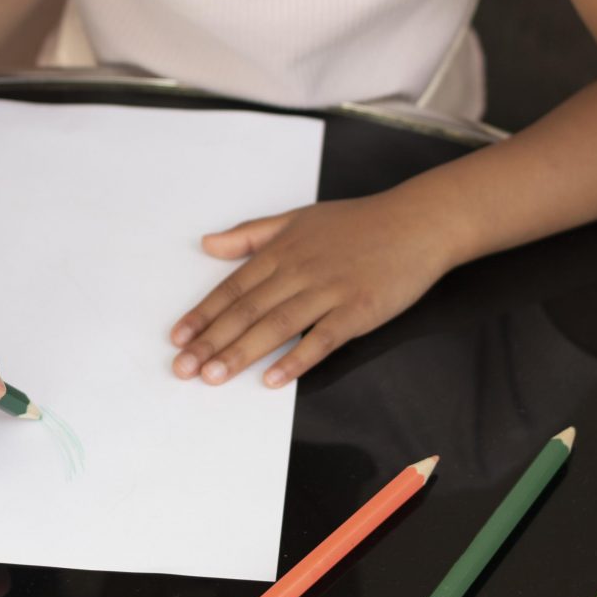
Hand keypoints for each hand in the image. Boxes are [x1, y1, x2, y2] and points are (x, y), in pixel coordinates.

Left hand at [171, 195, 450, 388]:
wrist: (418, 222)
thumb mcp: (298, 217)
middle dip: (211, 341)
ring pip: (277, 326)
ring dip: (242, 353)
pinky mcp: (358, 310)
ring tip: (213, 376)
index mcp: (283, 250)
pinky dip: (297, 359)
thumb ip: (252, 234)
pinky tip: (273, 379)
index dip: (204, 314)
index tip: (179, 338)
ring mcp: (330, 291)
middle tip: (183, 368)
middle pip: (247, 310)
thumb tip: (208, 244)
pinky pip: (322, 338)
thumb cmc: (359, 223)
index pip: (233, 287)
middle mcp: (300, 270)